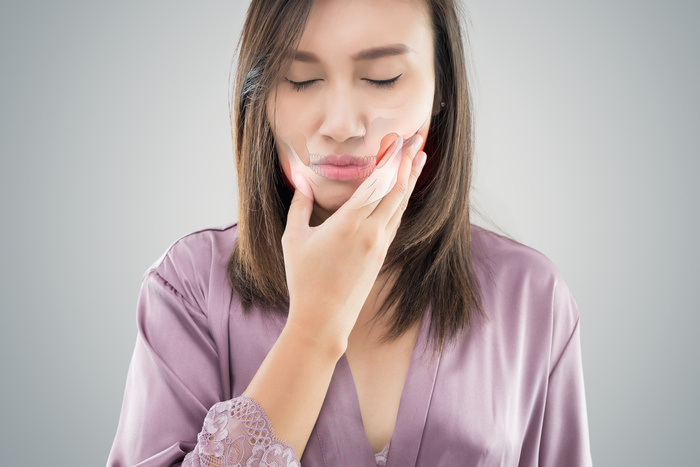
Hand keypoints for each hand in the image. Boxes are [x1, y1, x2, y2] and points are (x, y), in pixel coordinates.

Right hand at [281, 133, 427, 353]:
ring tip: (419, 160)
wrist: (323, 319)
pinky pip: (395, 221)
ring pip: (399, 205)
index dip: (390, 160)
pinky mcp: (381, 255)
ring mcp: (379, 244)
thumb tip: (301, 183)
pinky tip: (403, 192)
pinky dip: (401, 202)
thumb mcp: (293, 239)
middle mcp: (370, 232)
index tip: (398, 140)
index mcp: (348, 223)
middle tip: (418, 141)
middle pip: (396, 191)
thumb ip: (299, 207)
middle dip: (408, 164)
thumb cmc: (303, 279)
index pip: (376, 183)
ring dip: (409, 181)